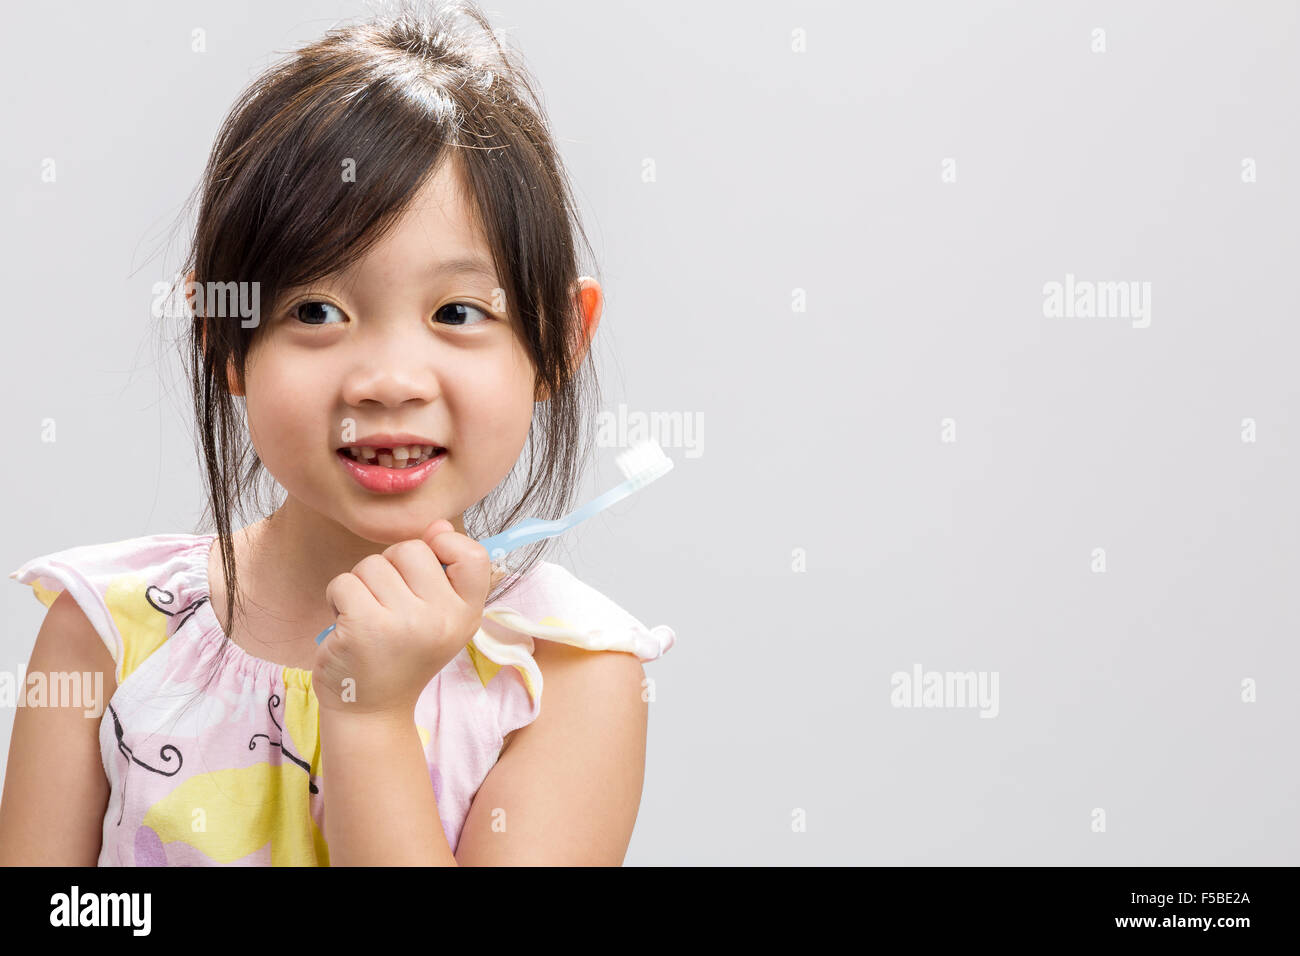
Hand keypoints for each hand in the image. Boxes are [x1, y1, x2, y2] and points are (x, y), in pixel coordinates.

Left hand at [312, 519, 490, 717]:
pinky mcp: (364, 627)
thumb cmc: (402, 655)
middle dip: (390, 567)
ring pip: (372, 564)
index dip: (446, 545)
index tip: (428, 565)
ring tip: (366, 616)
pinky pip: (344, 581)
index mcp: (466, 614)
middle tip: (388, 603)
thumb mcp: (438, 618)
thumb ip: (443, 570)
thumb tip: (437, 525)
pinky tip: (346, 624)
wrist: (372, 711)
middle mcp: (442, 619)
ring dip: (361, 584)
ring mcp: (404, 624)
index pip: (473, 555)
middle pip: (410, 549)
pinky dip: (337, 598)